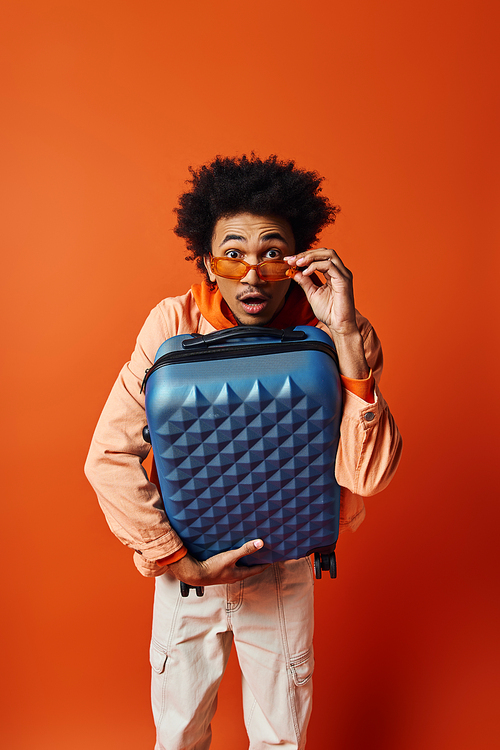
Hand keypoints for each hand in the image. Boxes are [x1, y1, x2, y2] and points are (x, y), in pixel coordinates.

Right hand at [167, 539, 269, 585]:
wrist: (196, 574)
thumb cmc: (213, 567)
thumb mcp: (231, 556)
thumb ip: (245, 550)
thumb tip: (260, 544)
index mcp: (240, 574)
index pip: (257, 569)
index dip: (265, 564)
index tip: (272, 559)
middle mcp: (235, 576)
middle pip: (249, 569)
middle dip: (256, 563)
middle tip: (262, 555)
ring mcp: (227, 576)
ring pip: (240, 568)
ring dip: (245, 562)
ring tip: (249, 554)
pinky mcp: (220, 573)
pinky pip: (232, 567)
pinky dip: (236, 562)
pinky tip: (232, 557)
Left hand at [285, 248, 369, 378]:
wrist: (339, 325)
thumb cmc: (330, 312)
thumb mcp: (312, 293)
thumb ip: (305, 281)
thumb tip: (294, 272)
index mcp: (334, 273)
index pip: (319, 257)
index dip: (304, 256)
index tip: (289, 260)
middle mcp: (340, 271)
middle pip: (324, 251)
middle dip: (306, 254)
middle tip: (291, 260)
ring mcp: (343, 274)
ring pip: (328, 254)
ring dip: (310, 256)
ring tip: (297, 263)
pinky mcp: (344, 280)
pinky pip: (329, 265)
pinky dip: (315, 266)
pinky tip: (305, 272)